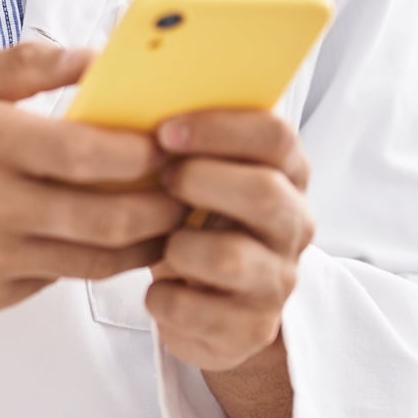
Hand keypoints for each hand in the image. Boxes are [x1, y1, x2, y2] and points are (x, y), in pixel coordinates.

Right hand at [0, 40, 185, 358]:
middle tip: (190, 190)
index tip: (172, 144)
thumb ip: (27, 65)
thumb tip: (97, 56)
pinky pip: (60, 279)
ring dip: (143, 243)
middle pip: (109, 216)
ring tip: (168, 222)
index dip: (144, 153)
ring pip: (96, 260)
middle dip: (165, 205)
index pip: (88, 153)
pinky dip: (91, 261)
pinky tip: (109, 242)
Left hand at [143, 108, 313, 374]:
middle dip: (199, 182)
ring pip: (229, 257)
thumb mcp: (197, 173)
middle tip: (160, 182)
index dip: (219, 127)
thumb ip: (184, 138)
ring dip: (178, 246)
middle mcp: (293, 224)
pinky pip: (198, 310)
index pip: (275, 135)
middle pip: (264, 193)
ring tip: (161, 246)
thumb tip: (125, 88)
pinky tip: (159, 289)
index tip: (164, 130)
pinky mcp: (252, 328)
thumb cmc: (193, 221)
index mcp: (286, 173)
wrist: (209, 304)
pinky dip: (164, 297)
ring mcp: (278, 279)